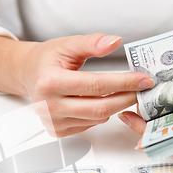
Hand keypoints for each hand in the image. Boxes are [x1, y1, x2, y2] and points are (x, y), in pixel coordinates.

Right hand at [0, 34, 153, 136]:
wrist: (28, 75)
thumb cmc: (47, 60)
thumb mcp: (67, 45)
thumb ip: (92, 43)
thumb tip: (114, 42)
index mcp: (50, 82)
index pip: (95, 85)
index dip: (123, 83)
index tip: (143, 80)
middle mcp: (49, 105)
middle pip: (99, 108)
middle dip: (125, 98)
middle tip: (141, 90)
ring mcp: (52, 121)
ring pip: (96, 119)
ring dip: (115, 106)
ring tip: (123, 93)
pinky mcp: (57, 131)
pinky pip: (89, 125)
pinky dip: (101, 115)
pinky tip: (101, 102)